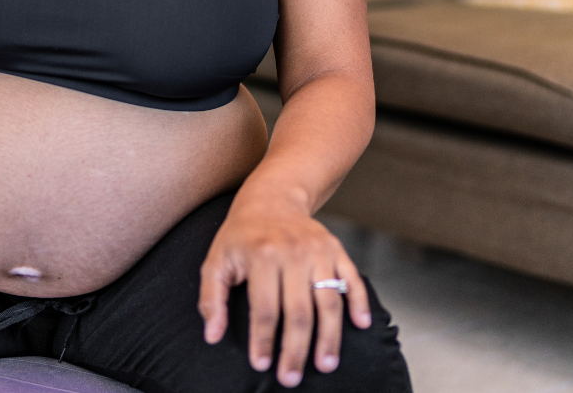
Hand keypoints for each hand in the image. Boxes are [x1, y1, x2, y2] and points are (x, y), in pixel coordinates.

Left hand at [200, 195, 371, 388]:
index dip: (263, 340)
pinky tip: (360, 326)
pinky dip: (358, 302)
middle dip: (295, 349)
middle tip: (291, 377)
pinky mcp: (336, 249)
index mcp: (262, 255)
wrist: (271, 198)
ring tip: (325, 365)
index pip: (264, 309)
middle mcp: (293, 252)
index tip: (261, 364)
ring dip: (329, 337)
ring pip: (329, 301)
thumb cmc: (241, 236)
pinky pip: (352, 279)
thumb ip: (211, 299)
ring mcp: (319, 251)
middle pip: (299, 311)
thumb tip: (213, 335)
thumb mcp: (216, 261)